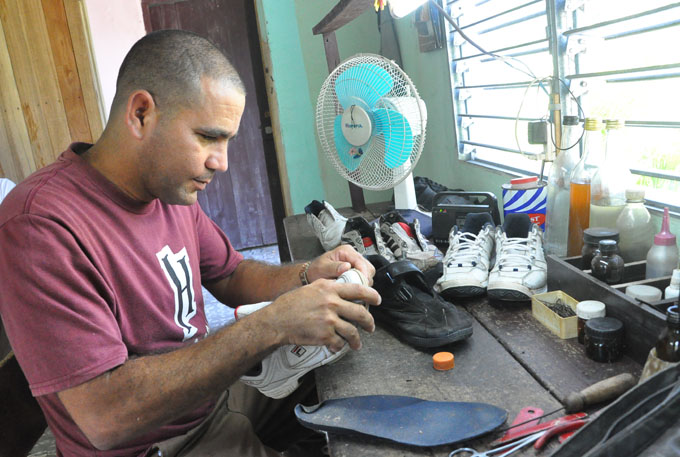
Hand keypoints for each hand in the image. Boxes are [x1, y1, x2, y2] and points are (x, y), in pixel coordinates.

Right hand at [261, 278, 380, 351]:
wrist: (277, 320)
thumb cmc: (291, 304)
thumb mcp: (311, 288)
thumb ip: (329, 289)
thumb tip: (344, 293)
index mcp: (329, 289)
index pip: (358, 290)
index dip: (372, 295)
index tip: (377, 300)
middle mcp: (332, 303)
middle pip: (360, 313)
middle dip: (369, 322)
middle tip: (370, 326)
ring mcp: (329, 320)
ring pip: (353, 331)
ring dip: (357, 340)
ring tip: (357, 343)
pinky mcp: (325, 335)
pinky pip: (339, 343)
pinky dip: (340, 346)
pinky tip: (338, 346)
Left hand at [306, 245, 375, 284]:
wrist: (313, 274)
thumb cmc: (316, 269)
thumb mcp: (322, 268)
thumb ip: (333, 267)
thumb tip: (346, 266)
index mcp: (345, 251)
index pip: (360, 261)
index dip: (363, 273)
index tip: (361, 284)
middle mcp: (353, 255)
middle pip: (368, 267)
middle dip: (364, 279)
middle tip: (356, 288)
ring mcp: (356, 263)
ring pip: (369, 273)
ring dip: (363, 282)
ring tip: (352, 288)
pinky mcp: (357, 270)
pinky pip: (365, 277)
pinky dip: (361, 283)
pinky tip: (353, 287)